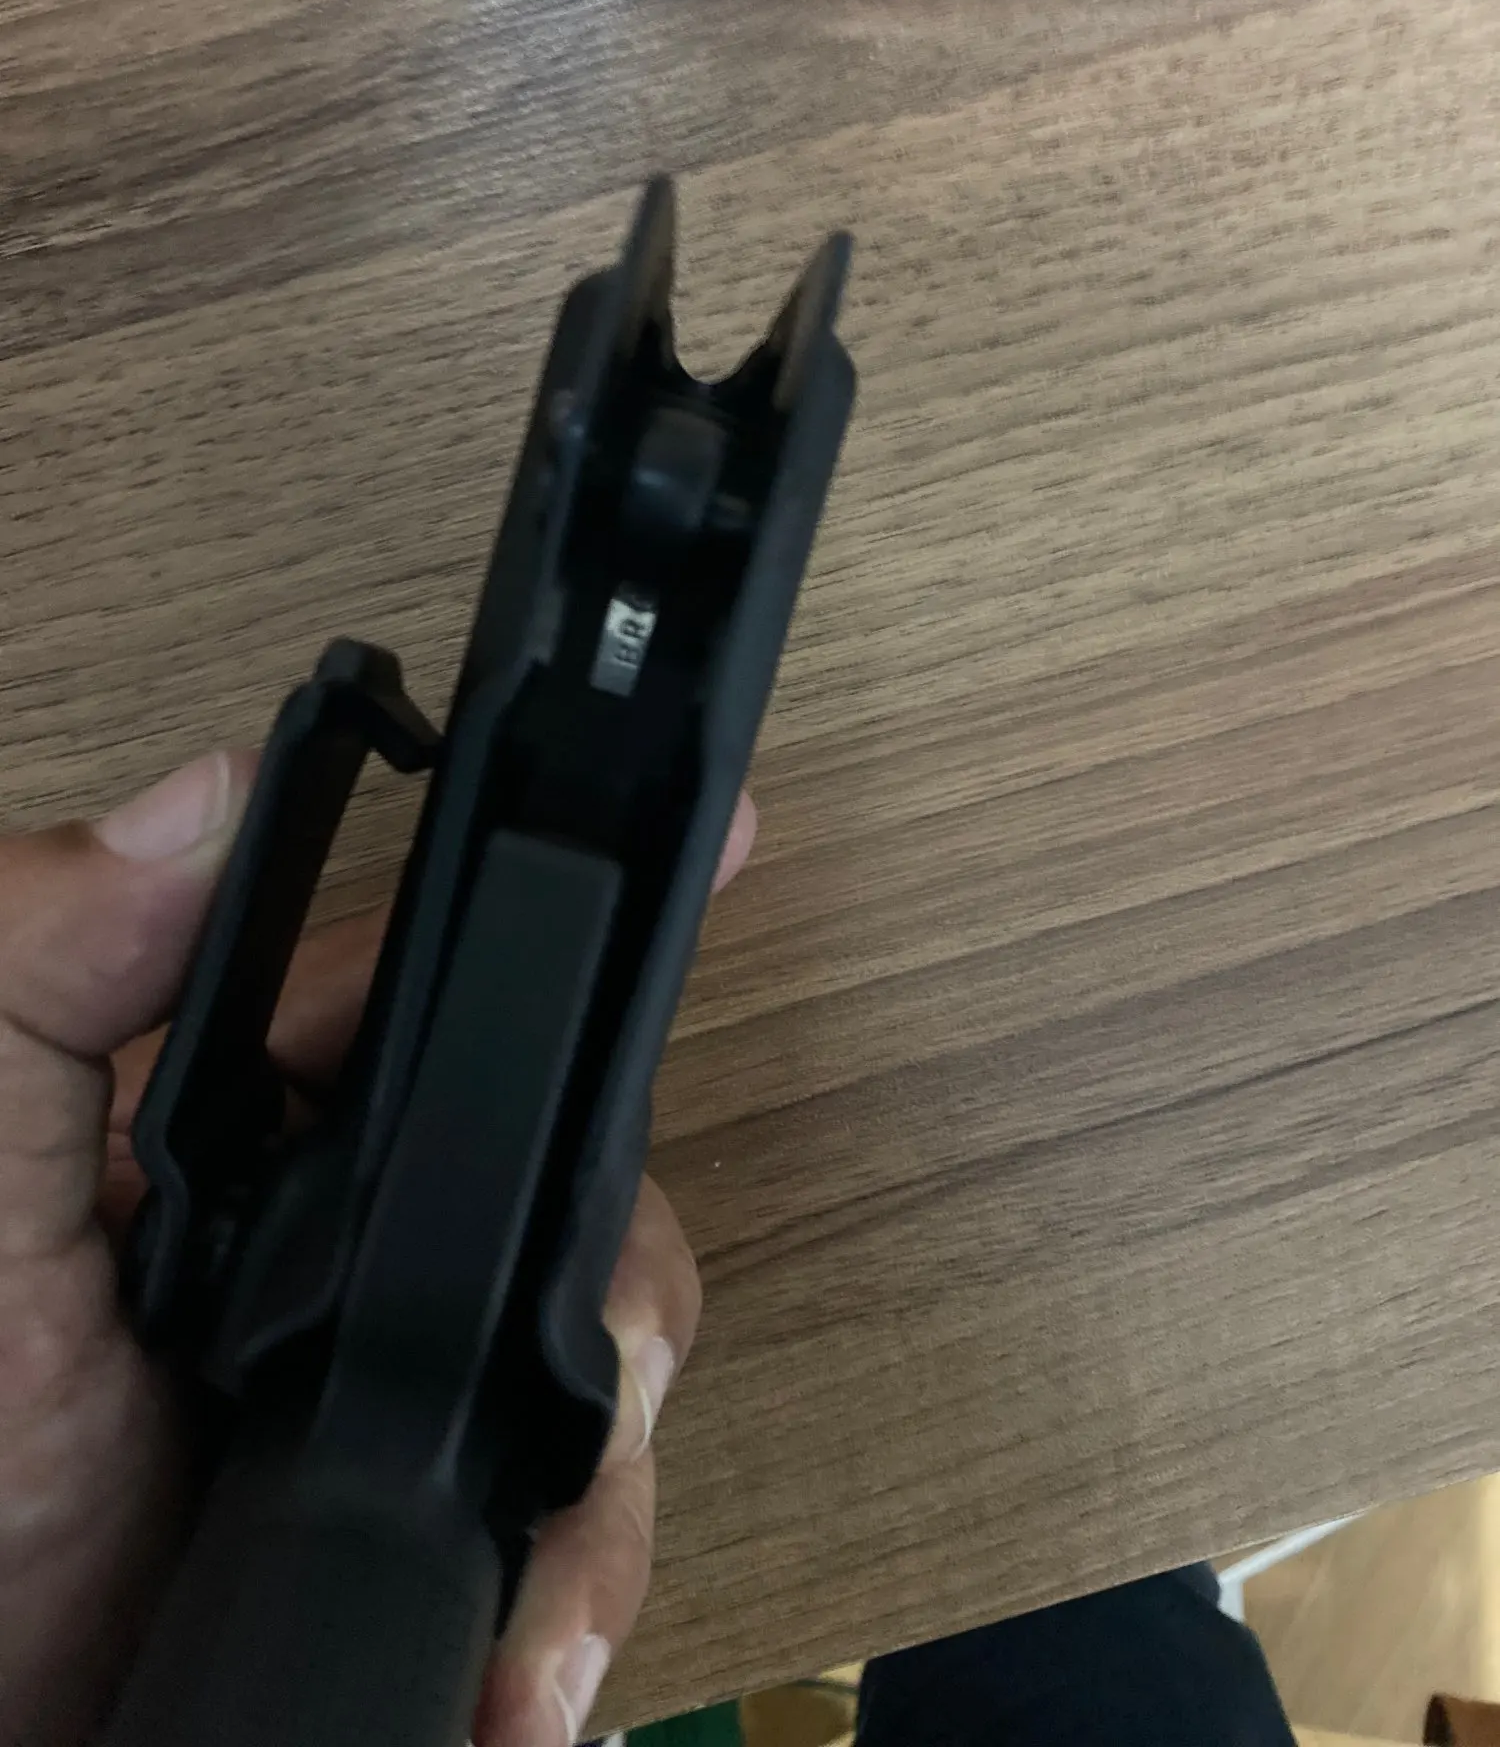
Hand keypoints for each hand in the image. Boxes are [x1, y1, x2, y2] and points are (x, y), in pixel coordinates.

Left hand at [0, 751, 755, 1746]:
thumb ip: (36, 988)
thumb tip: (202, 800)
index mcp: (233, 1131)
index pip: (427, 989)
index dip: (560, 933)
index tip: (723, 841)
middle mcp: (333, 1234)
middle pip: (562, 1167)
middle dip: (615, 1277)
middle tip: (607, 1380)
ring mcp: (394, 1380)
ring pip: (601, 1348)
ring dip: (608, 1472)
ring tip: (532, 1621)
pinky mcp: (432, 1520)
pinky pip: (573, 1519)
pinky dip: (580, 1597)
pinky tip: (527, 1685)